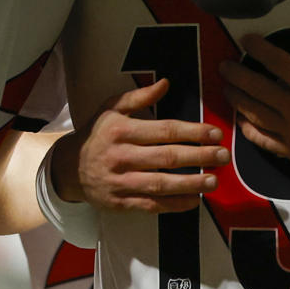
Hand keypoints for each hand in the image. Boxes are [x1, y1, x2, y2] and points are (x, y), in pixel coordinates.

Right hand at [70, 79, 230, 211]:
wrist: (66, 168)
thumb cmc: (95, 135)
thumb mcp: (111, 109)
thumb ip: (139, 96)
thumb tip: (165, 83)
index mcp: (121, 130)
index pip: (164, 130)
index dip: (192, 132)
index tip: (215, 133)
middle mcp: (121, 156)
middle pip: (166, 157)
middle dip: (199, 156)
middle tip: (223, 156)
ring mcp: (120, 181)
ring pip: (160, 184)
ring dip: (190, 183)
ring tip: (213, 180)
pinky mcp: (119, 202)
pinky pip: (150, 205)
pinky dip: (173, 204)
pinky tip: (193, 200)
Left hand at [219, 25, 289, 177]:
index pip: (276, 61)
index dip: (258, 48)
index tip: (246, 40)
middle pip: (257, 87)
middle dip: (237, 74)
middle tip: (223, 66)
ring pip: (256, 114)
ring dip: (238, 100)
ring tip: (226, 90)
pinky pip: (265, 141)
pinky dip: (250, 131)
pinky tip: (241, 123)